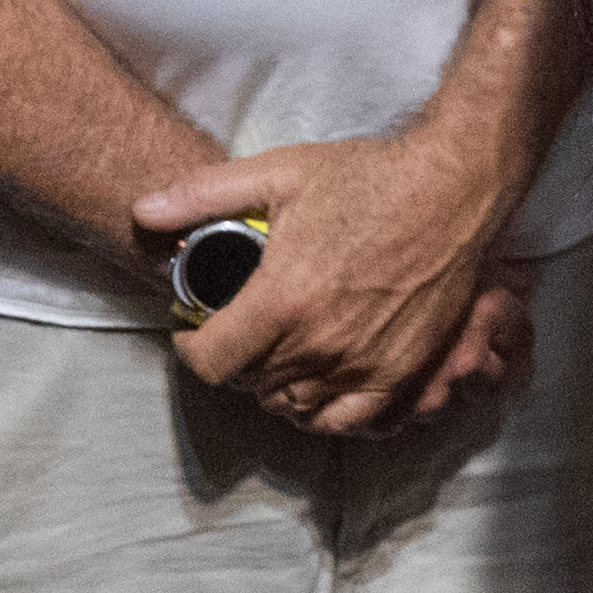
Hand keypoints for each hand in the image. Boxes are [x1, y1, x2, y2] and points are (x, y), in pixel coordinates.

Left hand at [131, 127, 514, 433]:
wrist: (450, 189)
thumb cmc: (366, 177)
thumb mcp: (277, 172)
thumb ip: (203, 195)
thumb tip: (142, 211)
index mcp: (283, 301)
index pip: (213, 362)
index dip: (191, 349)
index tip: (192, 330)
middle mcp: (320, 344)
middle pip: (250, 385)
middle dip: (233, 360)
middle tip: (236, 330)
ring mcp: (363, 365)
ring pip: (294, 407)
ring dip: (273, 387)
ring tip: (273, 354)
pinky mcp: (401, 372)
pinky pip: (348, 420)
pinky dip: (322, 413)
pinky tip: (315, 388)